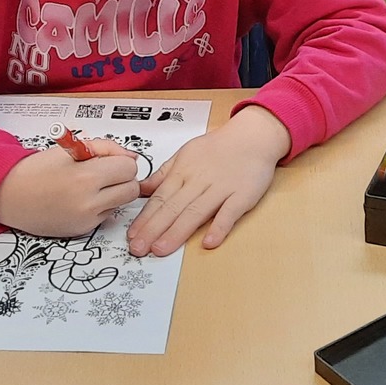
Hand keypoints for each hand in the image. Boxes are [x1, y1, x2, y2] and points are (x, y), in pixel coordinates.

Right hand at [0, 138, 140, 238]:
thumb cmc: (36, 170)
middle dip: (123, 178)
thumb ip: (105, 149)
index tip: (109, 159)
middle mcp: (89, 203)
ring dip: (114, 193)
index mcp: (86, 177)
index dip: (121, 161)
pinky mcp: (82, 230)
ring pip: (121, 204)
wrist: (9, 195)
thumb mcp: (71, 148)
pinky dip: (100, 206)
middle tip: (105, 172)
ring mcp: (86, 220)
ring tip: (92, 185)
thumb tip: (130, 157)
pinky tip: (81, 198)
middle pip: (132, 189)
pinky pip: (106, 215)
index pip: (129, 168)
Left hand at [127, 104, 288, 255]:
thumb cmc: (219, 147)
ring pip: (196, 211)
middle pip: (173, 207)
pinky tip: (209, 242)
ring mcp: (221, 188)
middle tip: (139, 248)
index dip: (145, 218)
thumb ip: (163, 174)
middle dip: (153, 229)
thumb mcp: (185, 154)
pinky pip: (230, 212)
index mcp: (183, 172)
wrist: (253, 136)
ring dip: (178, 231)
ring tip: (162, 248)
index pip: (160, 198)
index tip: (133, 235)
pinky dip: (220, 226)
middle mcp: (199, 181)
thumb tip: (140, 189)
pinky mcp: (243, 195)